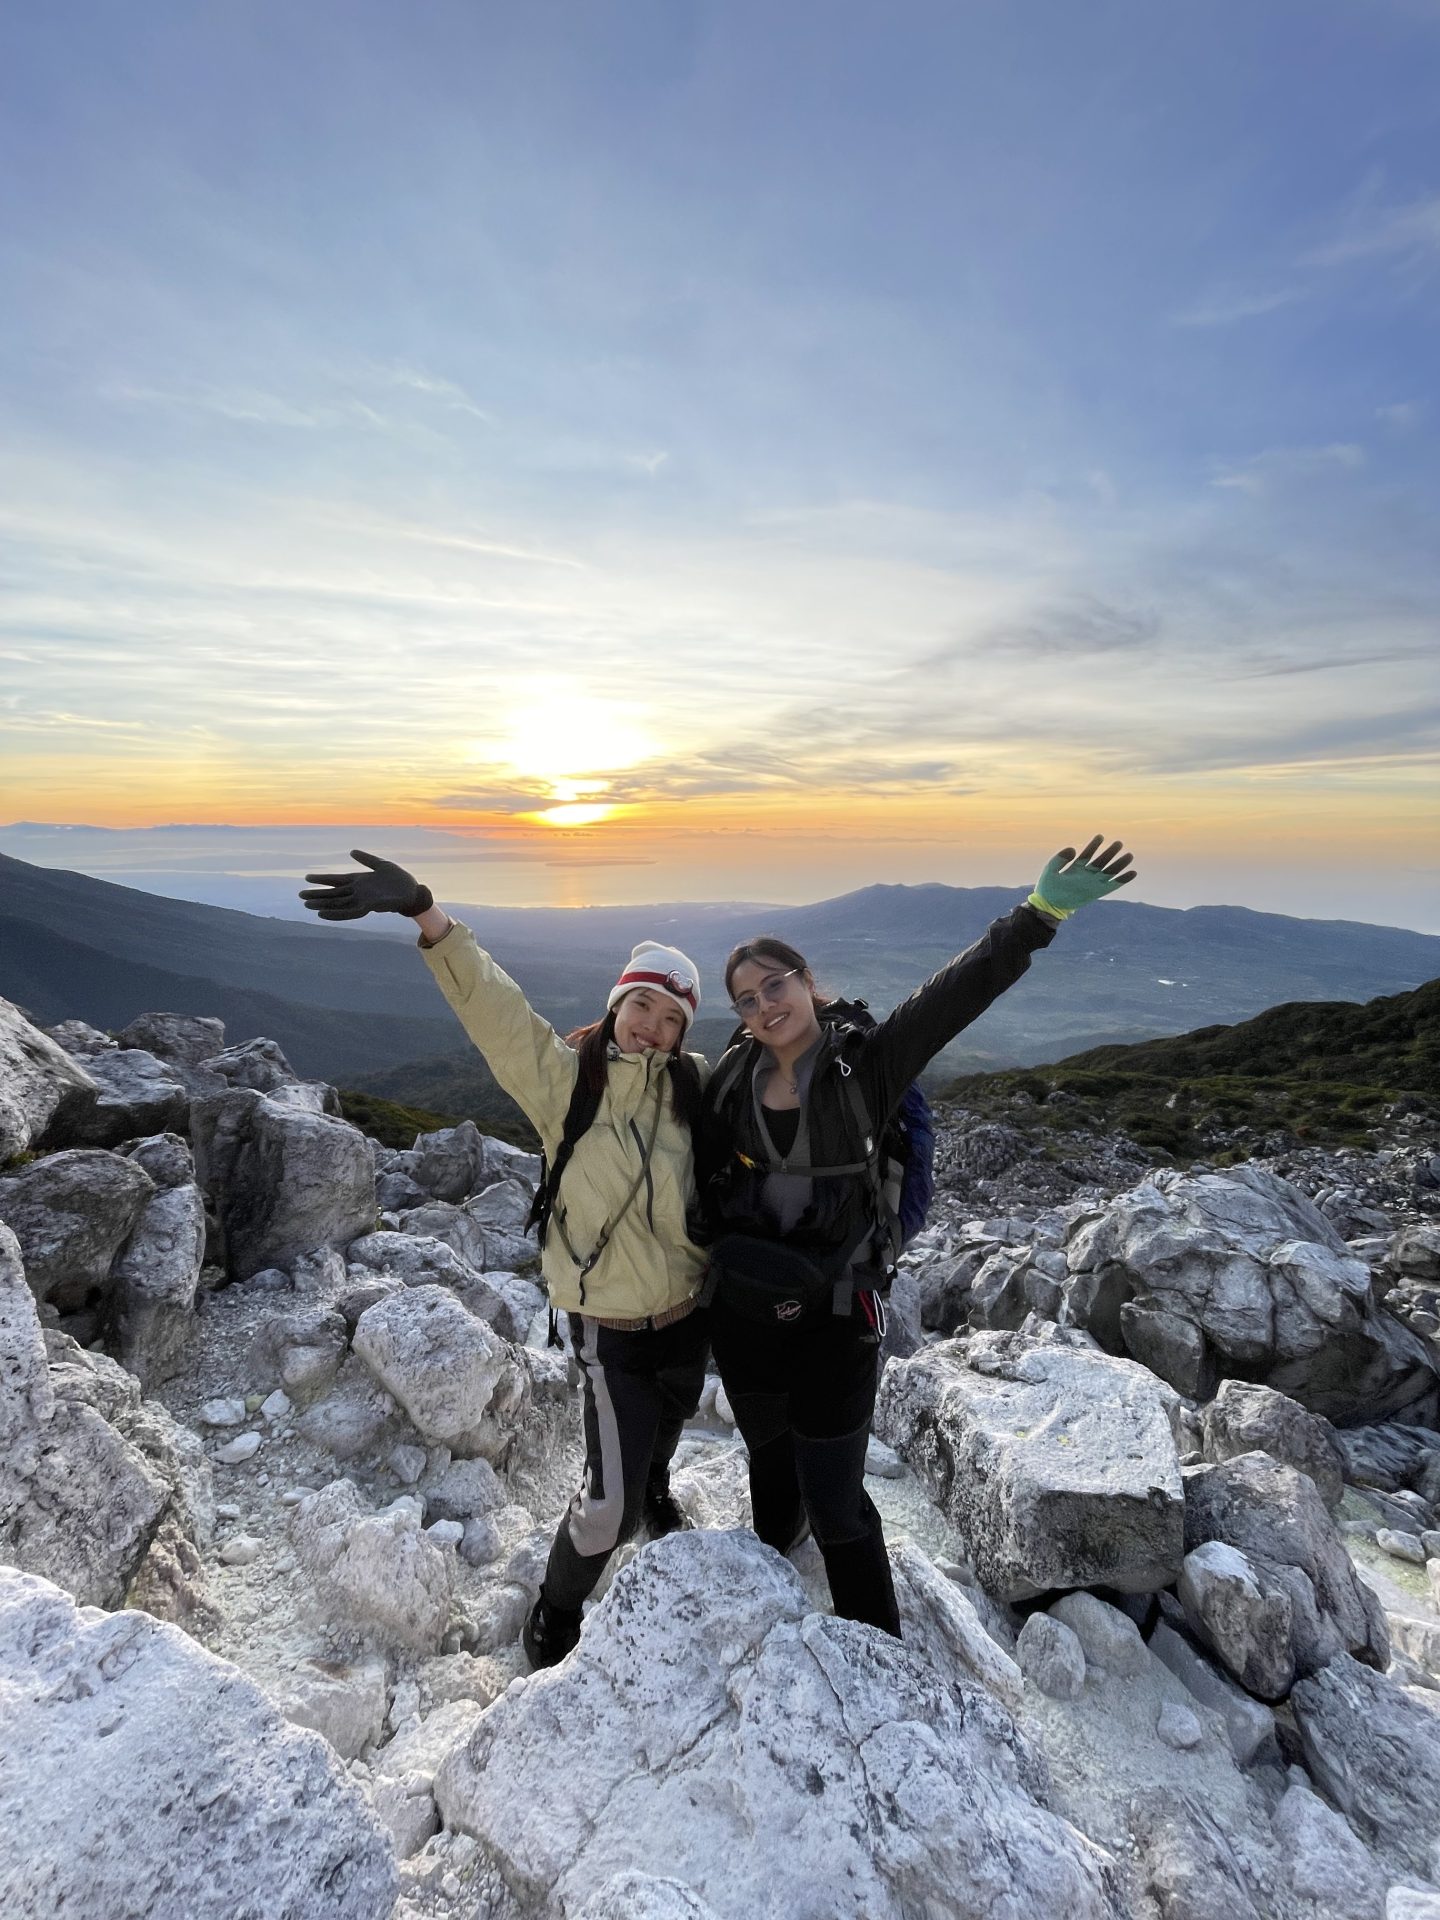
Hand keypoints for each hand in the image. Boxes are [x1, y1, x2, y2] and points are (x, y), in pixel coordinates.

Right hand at [299, 849, 432, 920]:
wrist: (413, 891)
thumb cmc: (399, 879)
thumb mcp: (381, 864)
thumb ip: (366, 859)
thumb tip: (351, 852)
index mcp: (359, 880)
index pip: (336, 880)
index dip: (322, 879)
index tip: (307, 878)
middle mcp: (358, 891)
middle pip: (333, 893)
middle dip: (317, 895)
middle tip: (300, 896)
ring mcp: (362, 900)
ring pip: (338, 904)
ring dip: (323, 905)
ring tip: (308, 906)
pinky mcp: (368, 907)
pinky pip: (349, 912)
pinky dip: (336, 914)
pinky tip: (324, 914)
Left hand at [1028, 836, 1135, 919]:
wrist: (1050, 906)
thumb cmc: (1048, 888)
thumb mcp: (1050, 870)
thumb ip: (1059, 859)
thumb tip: (1073, 849)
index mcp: (1076, 866)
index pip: (1088, 853)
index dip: (1094, 845)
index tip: (1100, 837)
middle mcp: (1087, 873)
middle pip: (1101, 861)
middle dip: (1110, 852)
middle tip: (1119, 843)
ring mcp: (1093, 883)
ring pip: (1109, 871)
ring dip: (1119, 864)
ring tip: (1129, 855)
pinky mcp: (1098, 892)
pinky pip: (1113, 885)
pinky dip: (1123, 879)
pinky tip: (1133, 873)